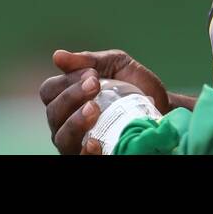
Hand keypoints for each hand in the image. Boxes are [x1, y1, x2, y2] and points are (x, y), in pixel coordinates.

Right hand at [39, 48, 170, 154]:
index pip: (50, 91)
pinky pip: (79, 157)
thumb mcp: (115, 64)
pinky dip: (85, 151)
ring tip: (94, 109)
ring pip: (62, 137)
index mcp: (66, 97)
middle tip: (95, 85)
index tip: (92, 74)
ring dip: (75, 123)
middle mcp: (65, 122)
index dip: (66, 81)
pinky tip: (95, 142)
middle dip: (71, 97)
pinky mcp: (92, 155)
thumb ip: (89, 59)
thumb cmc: (134, 84)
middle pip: (54, 112)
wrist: (162, 106)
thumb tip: (57, 56)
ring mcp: (76, 142)